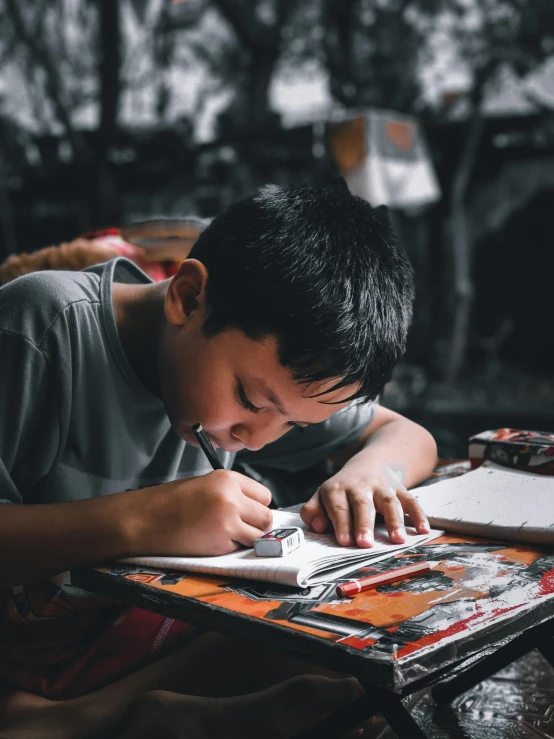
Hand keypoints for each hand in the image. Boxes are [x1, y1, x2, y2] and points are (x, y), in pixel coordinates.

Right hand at [133, 470, 272, 556]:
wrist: (147, 519)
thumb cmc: (172, 502)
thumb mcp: (207, 484)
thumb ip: (233, 493)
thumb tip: (257, 510)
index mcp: (228, 479)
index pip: (265, 495)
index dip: (256, 506)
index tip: (248, 511)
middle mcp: (232, 498)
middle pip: (266, 516)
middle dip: (256, 524)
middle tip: (239, 526)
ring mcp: (228, 521)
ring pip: (258, 535)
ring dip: (247, 538)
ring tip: (225, 533)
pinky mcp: (221, 543)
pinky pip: (240, 548)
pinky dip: (231, 548)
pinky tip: (212, 540)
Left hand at [300, 467, 429, 547]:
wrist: (370, 463)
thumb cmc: (342, 490)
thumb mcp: (322, 496)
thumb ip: (313, 511)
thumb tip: (316, 526)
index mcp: (337, 489)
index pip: (338, 507)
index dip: (341, 523)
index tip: (344, 541)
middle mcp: (360, 486)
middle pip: (362, 504)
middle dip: (364, 524)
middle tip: (365, 544)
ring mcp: (382, 487)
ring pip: (389, 503)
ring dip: (394, 521)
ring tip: (398, 540)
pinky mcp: (400, 489)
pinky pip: (410, 500)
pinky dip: (418, 514)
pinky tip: (422, 530)